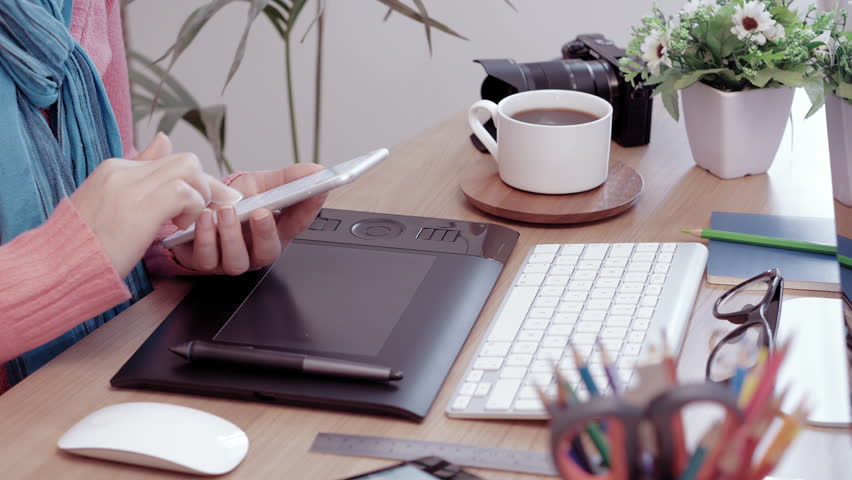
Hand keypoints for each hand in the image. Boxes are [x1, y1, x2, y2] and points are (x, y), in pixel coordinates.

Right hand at [70, 133, 242, 276]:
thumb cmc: (84, 244)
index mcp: (115, 168)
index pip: (168, 160)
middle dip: (206, 185)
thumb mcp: (112, 205)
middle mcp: (123, 169)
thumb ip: (140, 178)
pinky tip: (179, 226)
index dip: (192, 181)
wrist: (57, 265)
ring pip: (190, 168)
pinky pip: (186, 192)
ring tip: (186, 220)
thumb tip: (163, 140)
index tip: (205, 199)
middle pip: (185, 160)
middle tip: (210, 210)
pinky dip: (193, 208)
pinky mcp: (143, 205)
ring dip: (200, 195)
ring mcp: (131, 185)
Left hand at [170, 164, 326, 274]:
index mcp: (276, 231)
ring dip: (232, 235)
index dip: (310, 208)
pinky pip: (207, 258)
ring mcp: (232, 258)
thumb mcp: (261, 184)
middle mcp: (256, 249)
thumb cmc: (234, 200)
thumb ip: (288, 178)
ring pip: (237, 261)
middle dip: (265, 233)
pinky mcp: (206, 262)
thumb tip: (316, 170)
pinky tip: (205, 217)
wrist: (198, 205)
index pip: (299, 222)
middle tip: (260, 212)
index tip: (317, 191)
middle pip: (269, 252)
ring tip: (226, 211)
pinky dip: (205, 237)